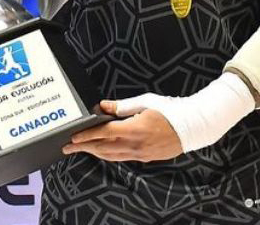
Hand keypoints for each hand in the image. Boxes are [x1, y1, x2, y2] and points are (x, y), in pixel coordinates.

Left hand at [61, 99, 181, 162]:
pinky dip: (107, 155)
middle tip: (68, 147)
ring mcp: (140, 153)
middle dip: (84, 147)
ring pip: (111, 155)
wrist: (192, 127)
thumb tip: (103, 106)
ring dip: (93, 152)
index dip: (87, 136)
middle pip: (103, 148)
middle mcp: (135, 145)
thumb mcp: (145, 102)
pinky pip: (120, 158)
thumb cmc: (169, 111)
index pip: (104, 133)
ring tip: (80, 149)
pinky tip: (101, 152)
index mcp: (134, 129)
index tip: (74, 137)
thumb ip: (122, 106)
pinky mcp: (144, 157)